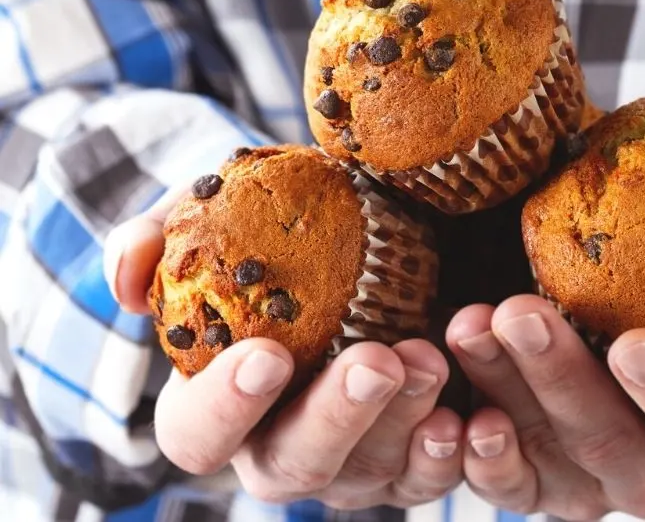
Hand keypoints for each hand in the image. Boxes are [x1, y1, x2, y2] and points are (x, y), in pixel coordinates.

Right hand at [104, 184, 462, 508]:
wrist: (368, 226)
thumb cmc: (279, 228)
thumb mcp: (222, 212)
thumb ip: (162, 234)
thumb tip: (127, 270)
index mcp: (217, 399)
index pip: (196, 432)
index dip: (224, 406)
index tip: (267, 353)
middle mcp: (278, 441)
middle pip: (291, 465)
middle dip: (333, 417)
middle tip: (374, 359)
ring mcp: (349, 457)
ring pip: (367, 474)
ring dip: (400, 422)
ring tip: (430, 357)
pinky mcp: (409, 454)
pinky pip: (427, 477)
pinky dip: (447, 453)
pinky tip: (471, 416)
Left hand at [446, 272, 644, 519]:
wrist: (580, 283)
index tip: (633, 343)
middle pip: (613, 444)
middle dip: (563, 378)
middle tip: (520, 311)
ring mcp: (585, 481)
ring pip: (547, 459)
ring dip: (505, 393)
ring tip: (468, 324)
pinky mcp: (527, 479)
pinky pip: (501, 486)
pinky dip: (472, 454)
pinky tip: (447, 410)